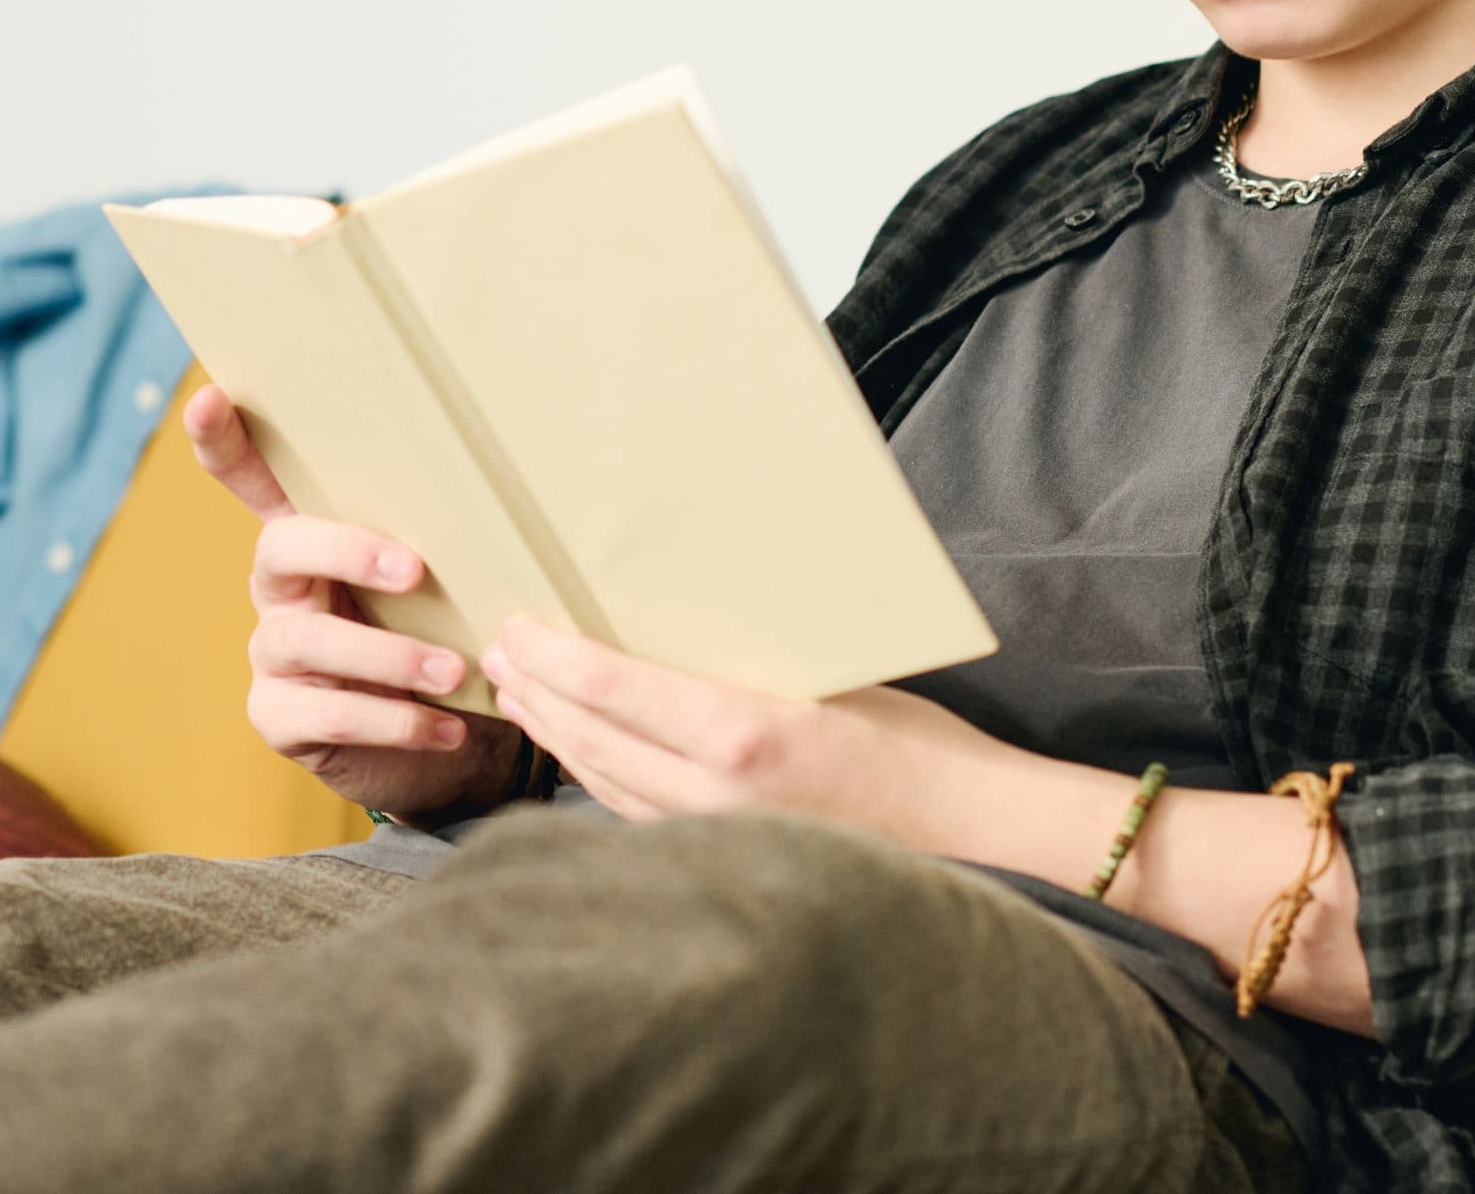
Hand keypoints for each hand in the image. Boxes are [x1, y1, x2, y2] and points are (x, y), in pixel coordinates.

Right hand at [183, 381, 523, 821]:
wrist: (429, 745)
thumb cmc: (437, 637)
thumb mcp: (440, 584)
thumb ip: (447, 540)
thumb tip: (523, 488)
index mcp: (314, 538)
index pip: (253, 479)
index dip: (222, 441)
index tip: (208, 397)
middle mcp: (279, 588)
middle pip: (280, 547)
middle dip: (346, 551)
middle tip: (416, 571)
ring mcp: (273, 652)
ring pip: (310, 639)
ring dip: (390, 655)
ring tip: (456, 671)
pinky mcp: (280, 716)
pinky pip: (328, 714)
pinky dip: (396, 721)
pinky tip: (449, 728)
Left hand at [477, 614, 1018, 842]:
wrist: (973, 834)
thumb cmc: (917, 745)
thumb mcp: (833, 676)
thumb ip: (750, 659)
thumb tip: (680, 615)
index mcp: (744, 735)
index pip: (615, 690)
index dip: (555, 656)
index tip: (518, 626)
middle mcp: (715, 796)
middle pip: (592, 739)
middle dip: (539, 690)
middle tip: (500, 647)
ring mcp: (716, 837)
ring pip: (603, 782)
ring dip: (556, 733)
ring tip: (523, 691)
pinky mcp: (727, 860)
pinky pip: (636, 814)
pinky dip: (594, 776)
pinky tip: (580, 751)